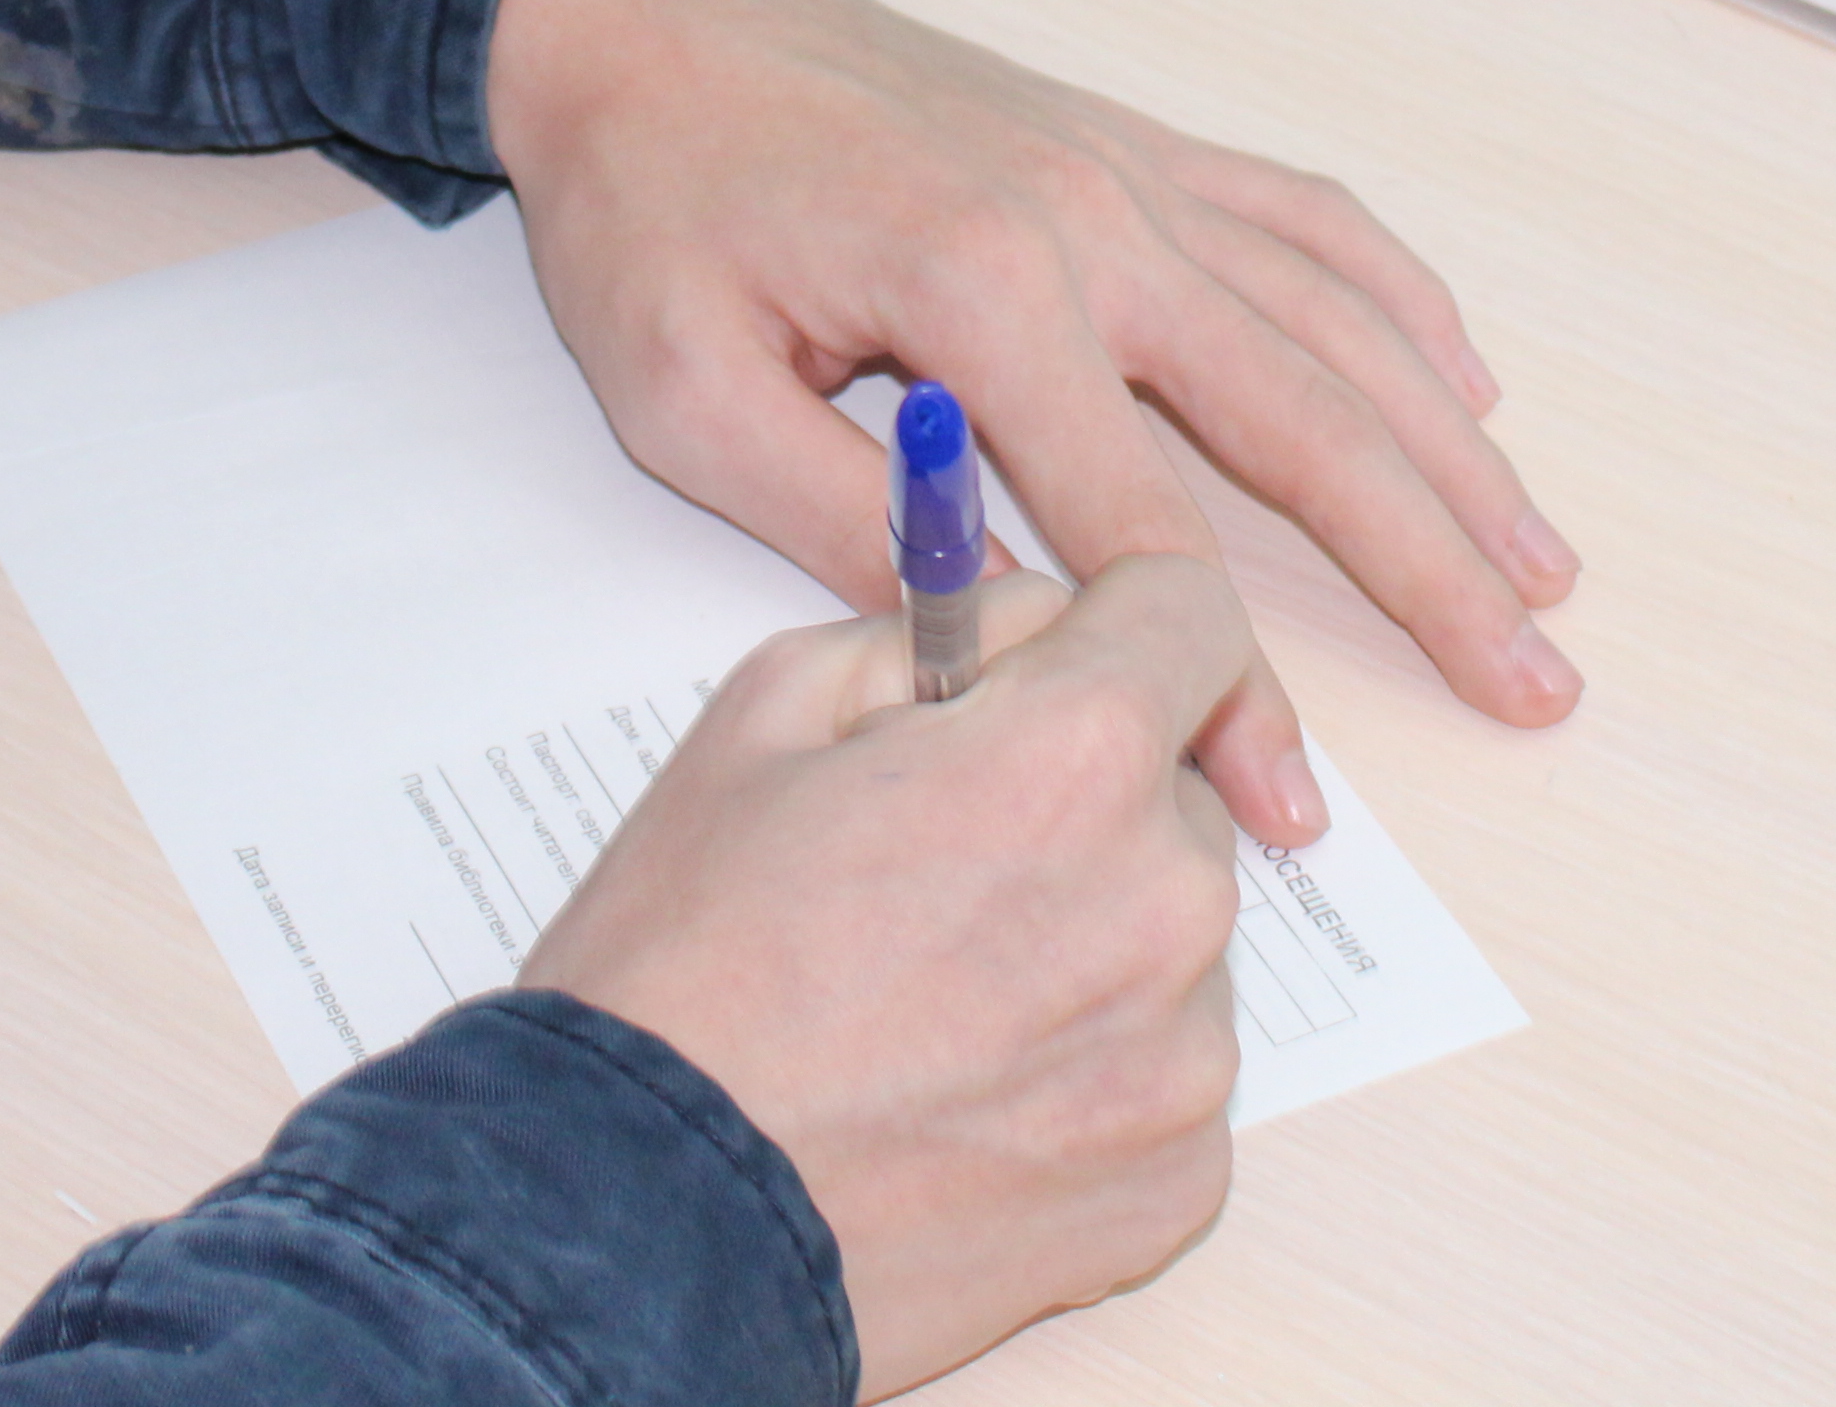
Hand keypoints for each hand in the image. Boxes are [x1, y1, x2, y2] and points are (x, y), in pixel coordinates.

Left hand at [485, 0, 1579, 850]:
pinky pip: (1301, 218)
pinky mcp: (1123, 143)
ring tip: (1548, 564)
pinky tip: (1465, 381)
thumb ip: (840, 521)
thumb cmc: (649, 196)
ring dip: (1453, 450)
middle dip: (1434, 566)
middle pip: (1308, 421)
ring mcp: (1124, 170)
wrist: (640, 13)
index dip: (1221, 683)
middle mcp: (1090, 221)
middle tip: (1538, 682)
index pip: (1147, 538)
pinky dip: (1399, 300)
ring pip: (1338, 322)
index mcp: (981, 294)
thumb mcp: (685, 395)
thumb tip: (989, 649)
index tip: (1286, 798)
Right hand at [524, 560, 1249, 1396]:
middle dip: (1085, 800)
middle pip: (1177, 791)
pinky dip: (1090, 1069)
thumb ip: (942, 634)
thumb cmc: (684, 966)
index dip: (1121, 623)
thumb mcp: (770, 710)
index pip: (1189, 614)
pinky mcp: (1177, 1179)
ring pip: (1173, 936)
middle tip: (943, 865)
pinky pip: (1165, 1072)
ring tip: (934, 1003)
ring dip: (1092, 937)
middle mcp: (1165, 901)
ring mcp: (1183, 1058)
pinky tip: (965, 1096)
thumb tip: (1034, 630)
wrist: (645, 1221)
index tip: (1073, 665)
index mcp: (1074, 758)